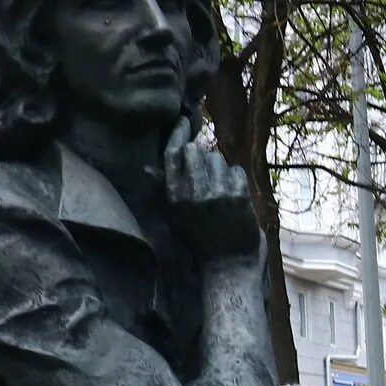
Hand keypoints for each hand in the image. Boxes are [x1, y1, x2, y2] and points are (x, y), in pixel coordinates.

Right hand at [163, 129, 262, 262]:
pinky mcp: (238, 196)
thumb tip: (147, 167)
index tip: (184, 121)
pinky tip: (234, 194)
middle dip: (202, 156)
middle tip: (207, 173)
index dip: (178, 133)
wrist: (229, 263)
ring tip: (220, 188)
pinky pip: (236, 170)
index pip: (173, 153)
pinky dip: (236, 178)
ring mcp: (217, 193)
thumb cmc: (199, 239)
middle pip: (195, 151)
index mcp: (174, 196)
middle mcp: (193, 192)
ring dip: (219, 168)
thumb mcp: (175, 216)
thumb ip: (162, 189)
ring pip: (217, 158)